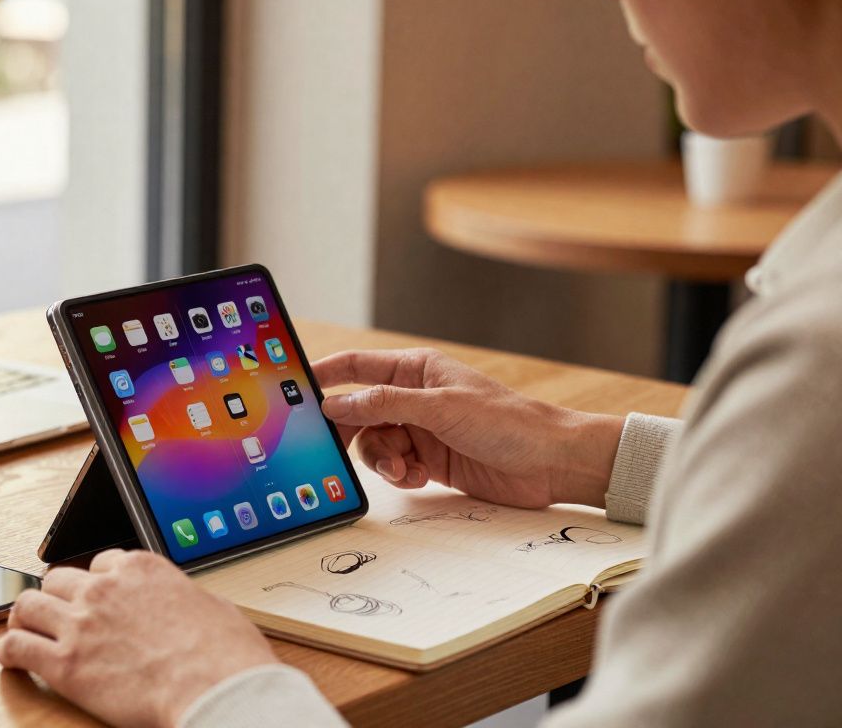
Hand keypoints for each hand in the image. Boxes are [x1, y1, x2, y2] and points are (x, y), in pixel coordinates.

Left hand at [0, 549, 277, 726]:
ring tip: (26, 630)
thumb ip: (185, 599)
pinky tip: (14, 660)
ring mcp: (80, 624)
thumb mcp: (212, 606)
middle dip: (58, 597)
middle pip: (58, 579)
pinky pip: (16, 647)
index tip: (95, 597)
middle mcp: (104, 589)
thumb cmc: (223, 654)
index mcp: (140, 569)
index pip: (101, 563)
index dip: (97, 582)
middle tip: (57, 614)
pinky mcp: (64, 663)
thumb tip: (189, 607)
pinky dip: (10, 653)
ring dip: (25, 617)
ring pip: (28, 606)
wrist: (213, 687)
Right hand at [312, 348, 622, 508]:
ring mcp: (420, 430)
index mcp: (416, 370)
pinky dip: (398, 473)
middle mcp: (414, 398)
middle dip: (350, 431)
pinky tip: (417, 477)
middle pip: (359, 411)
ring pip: (373, 443)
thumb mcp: (439, 408)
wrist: (550, 463)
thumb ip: (383, 404)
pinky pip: (393, 465)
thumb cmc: (507, 422)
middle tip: (335, 449)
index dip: (324, 375)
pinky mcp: (429, 460)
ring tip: (402, 469)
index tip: (294, 387)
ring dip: (380, 459)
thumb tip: (336, 403)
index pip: (357, 366)